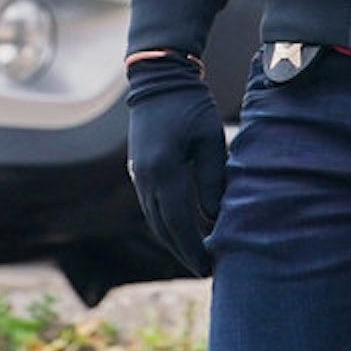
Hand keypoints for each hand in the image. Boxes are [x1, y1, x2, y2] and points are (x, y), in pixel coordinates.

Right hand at [125, 55, 225, 276]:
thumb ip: (211, 178)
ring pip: (154, 219)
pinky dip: (166, 222)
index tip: (207, 266)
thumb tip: (212, 216)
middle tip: (205, 269)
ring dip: (173, 239)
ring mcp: (138, 175)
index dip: (192, 248)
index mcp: (164, 170)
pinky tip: (182, 229)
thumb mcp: (210, 139)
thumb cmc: (190, 105)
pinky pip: (150, 206)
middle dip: (182, 251)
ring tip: (195, 254)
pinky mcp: (138, 170)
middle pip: (162, 227)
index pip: (178, 222)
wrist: (158, 80)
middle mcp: (145, 178)